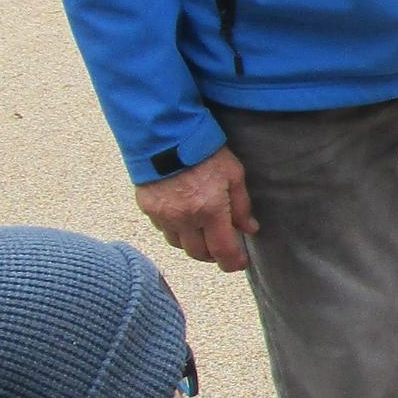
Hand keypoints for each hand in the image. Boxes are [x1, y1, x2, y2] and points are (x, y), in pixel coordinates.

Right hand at [134, 146, 257, 272]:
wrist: (166, 135)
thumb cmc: (205, 152)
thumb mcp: (234, 174)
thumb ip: (242, 206)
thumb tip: (250, 229)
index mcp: (209, 210)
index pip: (222, 251)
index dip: (233, 262)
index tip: (240, 263)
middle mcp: (184, 218)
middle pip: (198, 253)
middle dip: (213, 255)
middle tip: (223, 248)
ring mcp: (163, 215)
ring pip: (179, 245)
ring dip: (193, 244)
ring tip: (204, 234)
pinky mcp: (147, 208)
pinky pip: (163, 229)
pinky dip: (176, 231)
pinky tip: (184, 219)